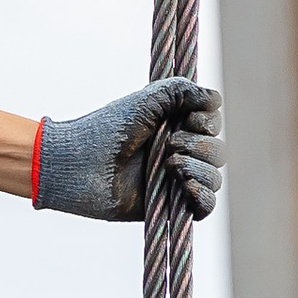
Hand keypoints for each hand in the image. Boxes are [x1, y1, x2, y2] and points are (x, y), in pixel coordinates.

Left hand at [35, 79, 223, 222]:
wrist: (79, 166)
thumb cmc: (106, 130)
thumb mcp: (145, 101)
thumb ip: (180, 91)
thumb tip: (215, 98)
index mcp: (173, 126)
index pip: (212, 124)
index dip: (208, 121)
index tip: (189, 119)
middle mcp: (178, 152)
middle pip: (217, 151)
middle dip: (200, 146)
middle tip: (169, 145)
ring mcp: (175, 180)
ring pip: (214, 178)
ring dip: (199, 168)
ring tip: (170, 165)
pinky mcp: (170, 205)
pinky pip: (206, 206)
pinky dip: (203, 196)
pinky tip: (185, 187)